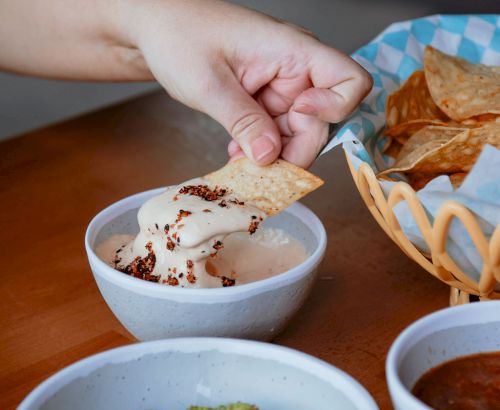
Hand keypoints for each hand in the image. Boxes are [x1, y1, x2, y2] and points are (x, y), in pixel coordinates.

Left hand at [129, 0, 371, 167]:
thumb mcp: (209, 84)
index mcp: (292, 50)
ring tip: (241, 160)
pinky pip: (275, 135)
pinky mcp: (265, 102)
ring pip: (297, 134)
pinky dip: (260, 149)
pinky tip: (237, 153)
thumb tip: (270, 157)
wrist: (156, 29)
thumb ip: (243, 122)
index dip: (334, 109)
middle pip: (322, 121)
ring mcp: (280, 88)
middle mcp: (294, 71)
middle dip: (296, 149)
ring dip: (274, 156)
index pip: (349, 80)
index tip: (299, 118)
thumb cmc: (179, 35)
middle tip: (264, 167)